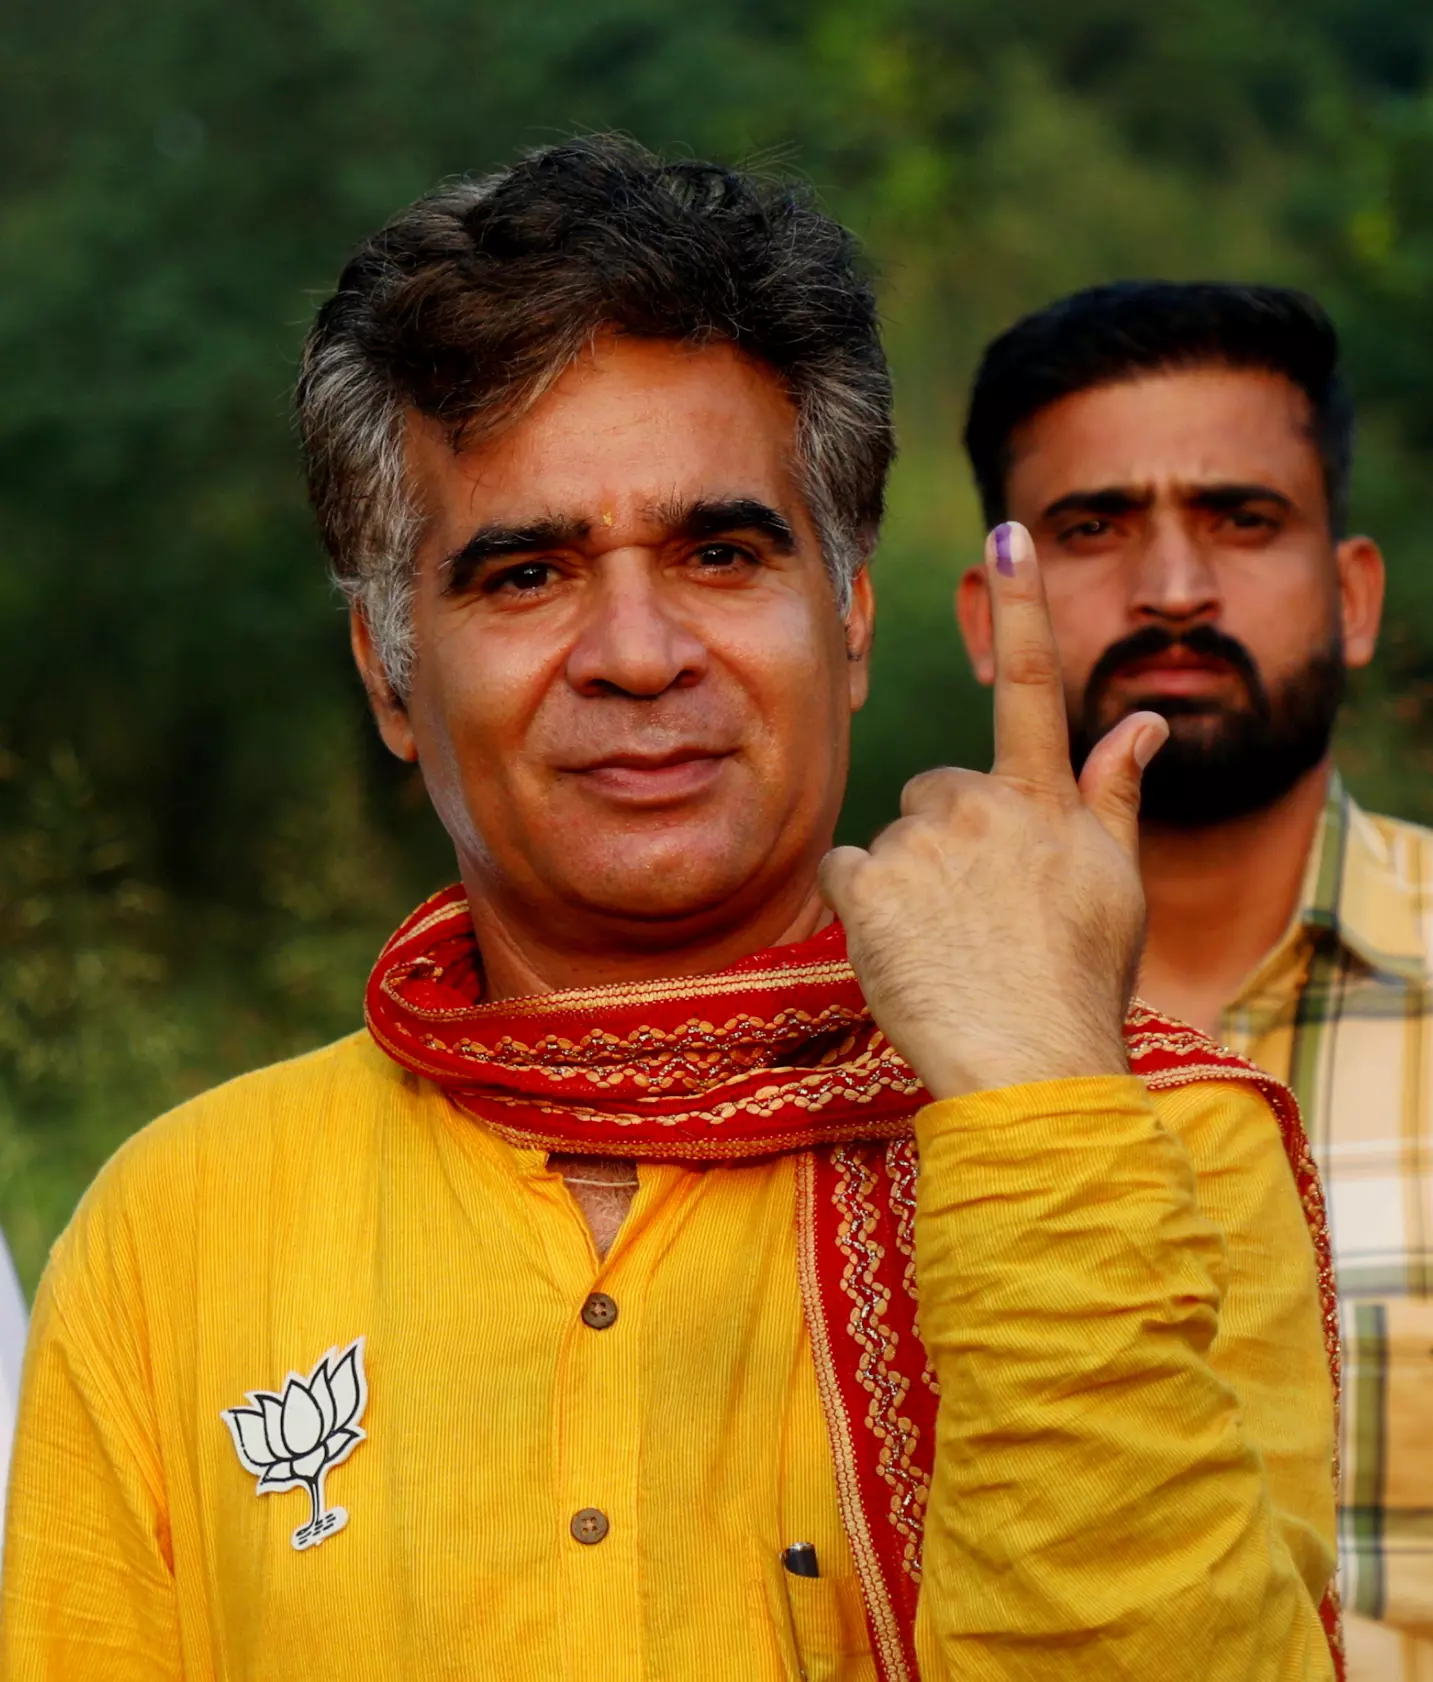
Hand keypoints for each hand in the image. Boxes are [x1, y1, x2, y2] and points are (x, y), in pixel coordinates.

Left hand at [820, 522, 1167, 1100]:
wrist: (1031, 1065)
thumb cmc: (1081, 981)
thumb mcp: (1117, 884)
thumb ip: (1115, 793)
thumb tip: (1147, 717)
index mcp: (1045, 801)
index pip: (1032, 686)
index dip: (1022, 605)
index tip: (1007, 530)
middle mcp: (983, 804)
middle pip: (937, 789)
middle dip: (947, 837)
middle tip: (979, 914)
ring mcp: (924, 843)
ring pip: (895, 840)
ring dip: (908, 882)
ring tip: (949, 947)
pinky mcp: (867, 886)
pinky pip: (847, 872)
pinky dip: (862, 908)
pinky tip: (901, 951)